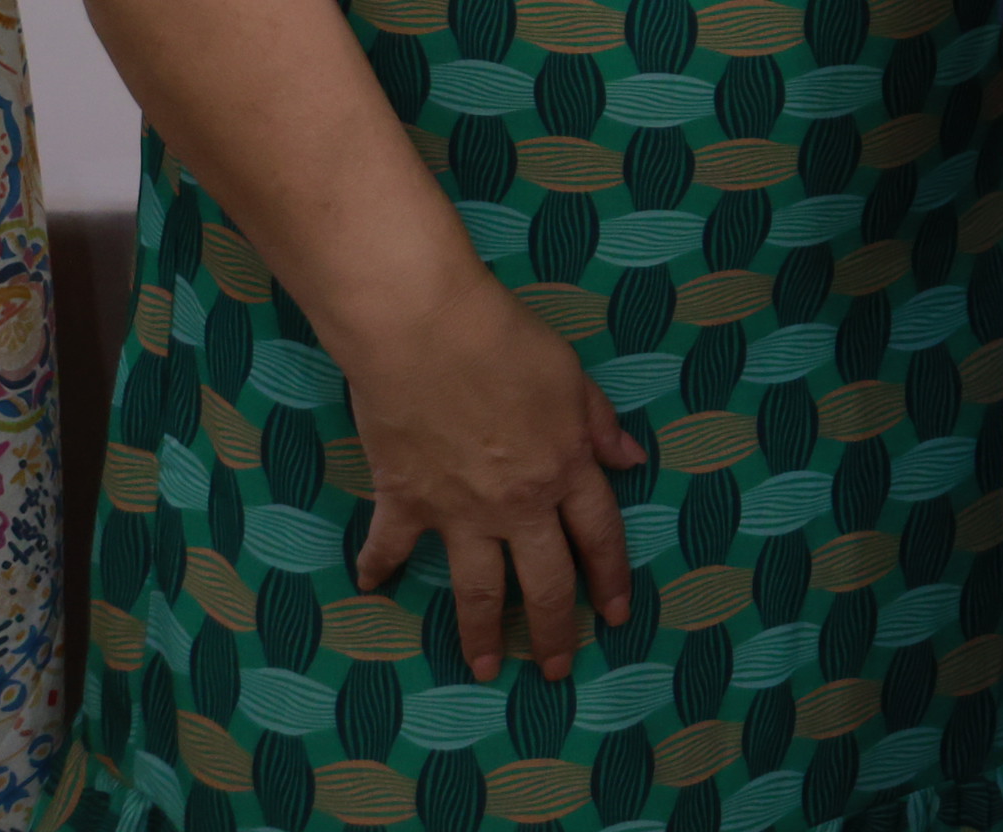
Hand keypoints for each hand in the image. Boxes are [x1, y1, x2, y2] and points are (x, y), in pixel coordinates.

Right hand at [337, 272, 646, 681]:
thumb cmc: (506, 342)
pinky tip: (371, 590)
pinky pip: (390, 547)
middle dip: (555, 630)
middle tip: (556, 669)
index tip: (618, 614)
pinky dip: (377, 569)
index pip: (601, 536)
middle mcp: (519, 502)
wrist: (425, 332)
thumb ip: (599, 424)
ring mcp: (459, 509)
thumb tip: (631, 460)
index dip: (612, 578)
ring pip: (478, 587)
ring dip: (481, 631)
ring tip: (483, 668)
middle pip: (547, 580)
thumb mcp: (573, 376)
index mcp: (567, 468)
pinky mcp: (404, 501)